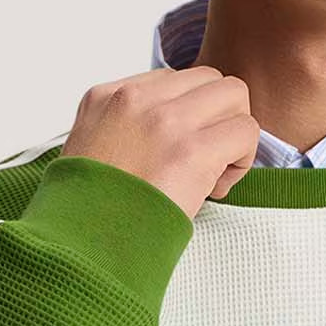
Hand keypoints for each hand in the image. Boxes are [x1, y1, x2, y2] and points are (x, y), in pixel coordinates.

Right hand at [60, 65, 260, 219]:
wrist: (80, 247)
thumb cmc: (87, 212)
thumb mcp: (87, 152)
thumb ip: (122, 130)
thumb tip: (163, 139)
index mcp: (106, 96)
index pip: (172, 80)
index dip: (187, 115)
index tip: (175, 153)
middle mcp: (134, 99)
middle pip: (208, 77)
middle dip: (217, 117)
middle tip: (204, 160)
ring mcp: (164, 120)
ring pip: (234, 94)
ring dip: (234, 133)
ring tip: (213, 173)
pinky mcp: (191, 149)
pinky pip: (245, 130)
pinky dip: (242, 160)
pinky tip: (216, 187)